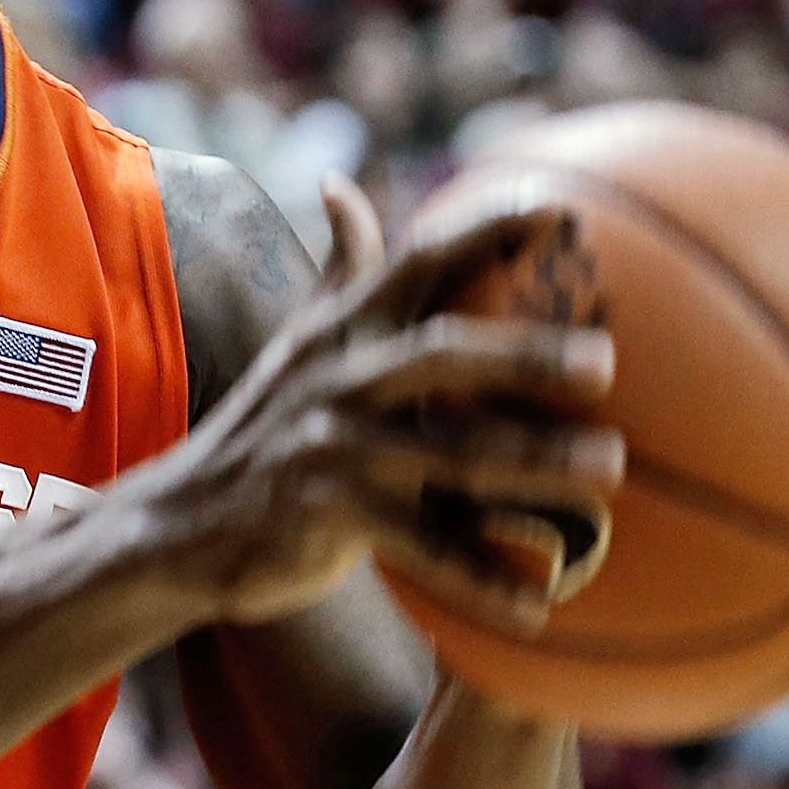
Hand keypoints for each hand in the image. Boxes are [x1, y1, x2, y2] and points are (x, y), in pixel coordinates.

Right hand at [150, 175, 620, 632]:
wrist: (179, 523)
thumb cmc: (266, 426)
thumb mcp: (300, 341)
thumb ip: (338, 270)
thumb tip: (340, 185)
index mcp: (345, 328)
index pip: (418, 260)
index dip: (485, 229)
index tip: (561, 208)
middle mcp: (340, 376)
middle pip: (444, 352)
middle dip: (525, 352)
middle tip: (605, 362)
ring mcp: (332, 445)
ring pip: (448, 452)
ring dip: (533, 461)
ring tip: (609, 466)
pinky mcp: (326, 514)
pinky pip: (423, 547)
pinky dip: (483, 576)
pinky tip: (542, 603)